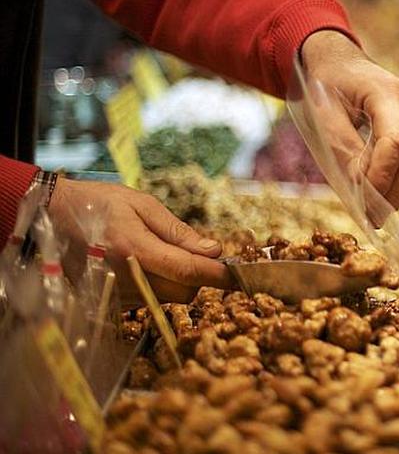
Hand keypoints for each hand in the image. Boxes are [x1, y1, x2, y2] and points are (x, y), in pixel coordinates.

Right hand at [48, 177, 233, 302]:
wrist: (50, 217)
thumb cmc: (98, 204)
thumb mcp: (142, 205)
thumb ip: (179, 232)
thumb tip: (213, 250)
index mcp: (135, 249)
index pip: (188, 271)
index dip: (218, 274)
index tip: (238, 274)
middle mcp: (125, 278)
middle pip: (183, 293)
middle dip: (198, 278)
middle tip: (197, 255)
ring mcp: (115, 294)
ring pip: (167, 300)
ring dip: (177, 283)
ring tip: (162, 255)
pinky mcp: (109, 303)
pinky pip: (148, 301)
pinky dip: (156, 287)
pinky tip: (144, 265)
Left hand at [301, 30, 398, 208]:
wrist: (338, 61)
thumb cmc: (326, 84)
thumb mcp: (323, 114)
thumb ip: (342, 150)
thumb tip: (360, 189)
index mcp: (387, 92)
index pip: (395, 143)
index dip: (381, 176)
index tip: (363, 203)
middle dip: (393, 191)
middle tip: (371, 219)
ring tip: (376, 213)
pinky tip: (384, 195)